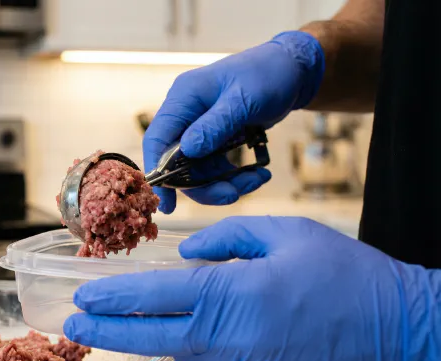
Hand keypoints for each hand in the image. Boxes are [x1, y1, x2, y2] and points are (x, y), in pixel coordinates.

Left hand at [64, 217, 440, 360]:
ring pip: (187, 354)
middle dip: (107, 331)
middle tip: (75, 325)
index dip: (113, 297)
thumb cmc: (347, 274)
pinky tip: (223, 334)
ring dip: (166, 336)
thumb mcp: (285, 234)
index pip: (155, 297)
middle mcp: (232, 341)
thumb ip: (226, 241)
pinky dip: (209, 351)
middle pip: (153, 338)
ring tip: (147, 321)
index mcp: (234, 295)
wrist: (403, 331)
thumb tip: (187, 257)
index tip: (83, 295)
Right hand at [144, 31, 324, 211]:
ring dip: (225, 184)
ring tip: (255, 180)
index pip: (157, 140)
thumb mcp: (243, 100)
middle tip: (233, 194)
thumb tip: (188, 151)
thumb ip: (215, 126)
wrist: (292, 70)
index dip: (158, 173)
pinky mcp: (215, 139)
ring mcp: (200, 129)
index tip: (168, 202)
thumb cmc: (267, 74)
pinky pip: (215, 169)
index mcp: (183, 99)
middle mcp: (185, 116)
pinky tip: (258, 175)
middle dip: (204, 185)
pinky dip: (234, 177)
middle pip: (177, 164)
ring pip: (198, 172)